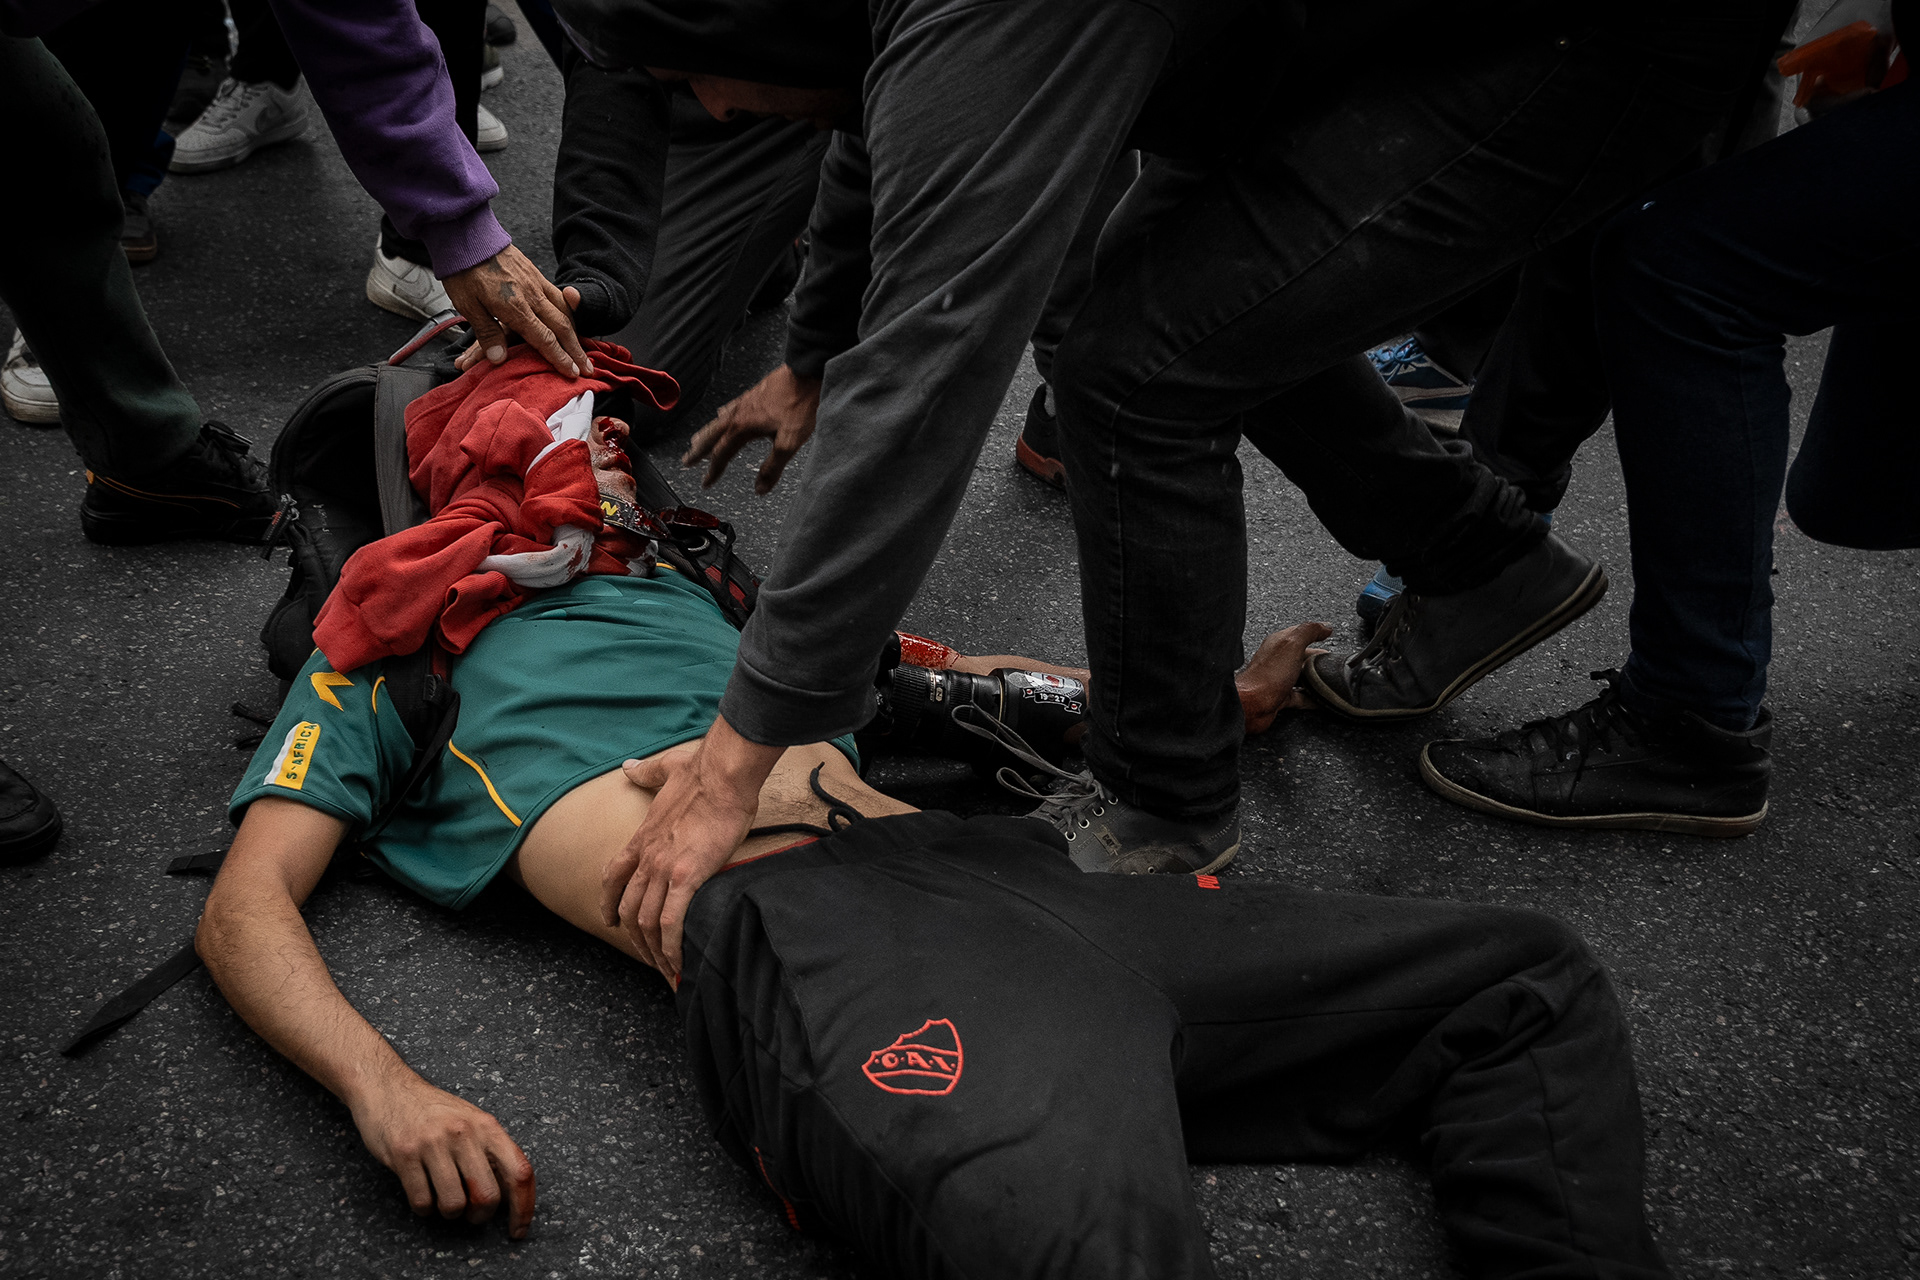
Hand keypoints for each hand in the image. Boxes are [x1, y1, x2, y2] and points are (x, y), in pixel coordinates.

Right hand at [350, 1069, 535, 1238]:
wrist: (388, 1087)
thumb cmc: (433, 1110)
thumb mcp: (472, 1120)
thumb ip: (491, 1151)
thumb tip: (511, 1194)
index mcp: (487, 1126)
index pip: (519, 1172)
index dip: (523, 1207)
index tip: (517, 1230)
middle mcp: (464, 1133)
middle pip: (488, 1196)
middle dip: (479, 1216)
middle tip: (470, 1214)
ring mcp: (433, 1143)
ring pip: (454, 1205)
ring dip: (449, 1213)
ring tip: (442, 1198)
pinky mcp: (404, 1154)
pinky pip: (422, 1202)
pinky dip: (424, 1208)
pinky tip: (422, 1192)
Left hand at [444, 245, 591, 378]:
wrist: (468, 235)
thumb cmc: (464, 270)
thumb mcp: (467, 306)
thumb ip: (486, 333)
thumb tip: (499, 359)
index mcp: (515, 307)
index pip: (544, 339)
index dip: (560, 358)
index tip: (572, 372)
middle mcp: (531, 296)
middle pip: (561, 328)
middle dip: (576, 351)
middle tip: (586, 368)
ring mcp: (536, 284)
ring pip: (564, 312)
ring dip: (576, 333)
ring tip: (582, 348)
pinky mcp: (535, 274)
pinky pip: (558, 296)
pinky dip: (569, 312)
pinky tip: (570, 319)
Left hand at [600, 718, 782, 980]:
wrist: (722, 775)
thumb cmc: (702, 772)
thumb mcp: (665, 771)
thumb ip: (646, 772)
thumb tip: (629, 767)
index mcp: (642, 837)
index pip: (613, 876)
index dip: (608, 902)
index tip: (610, 921)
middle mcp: (647, 857)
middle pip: (628, 908)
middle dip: (635, 939)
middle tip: (647, 957)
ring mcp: (663, 868)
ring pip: (646, 921)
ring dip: (654, 950)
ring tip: (665, 969)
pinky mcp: (687, 876)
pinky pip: (671, 922)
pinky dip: (671, 947)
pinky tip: (678, 964)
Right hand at [682, 363, 821, 492]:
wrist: (807, 372)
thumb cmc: (800, 404)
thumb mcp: (789, 442)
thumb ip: (773, 467)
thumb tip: (760, 488)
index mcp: (743, 427)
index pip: (722, 454)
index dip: (713, 471)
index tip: (706, 483)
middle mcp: (739, 414)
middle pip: (712, 436)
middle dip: (699, 451)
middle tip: (687, 461)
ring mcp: (745, 402)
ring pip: (718, 421)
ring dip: (706, 434)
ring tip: (696, 442)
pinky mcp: (754, 394)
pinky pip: (730, 408)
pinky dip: (721, 415)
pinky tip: (722, 413)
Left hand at [1236, 621, 1332, 735]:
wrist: (1252, 704)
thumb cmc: (1267, 675)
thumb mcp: (1292, 644)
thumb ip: (1309, 631)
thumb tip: (1325, 626)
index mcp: (1279, 643)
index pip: (1300, 633)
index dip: (1316, 633)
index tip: (1329, 635)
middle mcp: (1278, 659)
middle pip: (1303, 656)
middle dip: (1319, 659)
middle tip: (1333, 662)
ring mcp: (1279, 679)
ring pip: (1302, 676)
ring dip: (1317, 679)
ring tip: (1330, 680)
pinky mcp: (1280, 696)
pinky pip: (1301, 696)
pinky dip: (1313, 697)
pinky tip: (1321, 699)